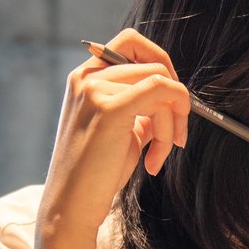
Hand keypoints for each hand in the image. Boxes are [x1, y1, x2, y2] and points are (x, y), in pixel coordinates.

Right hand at [36, 29, 193, 237]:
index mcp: (84, 77)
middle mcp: (86, 77)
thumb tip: (174, 95)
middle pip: (154, 64)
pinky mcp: (110, 108)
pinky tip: (154, 158)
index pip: (130, 42)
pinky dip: (172, 124)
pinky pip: (162, 91)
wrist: (71, 206)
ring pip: (162, 83)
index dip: (160, 62)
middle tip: (176, 133)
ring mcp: (95, 89)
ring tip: (158, 156)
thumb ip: (141, 107)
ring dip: (172, 123)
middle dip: (176, 99)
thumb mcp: (121, 131)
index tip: (171, 99)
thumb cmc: (96, 173)